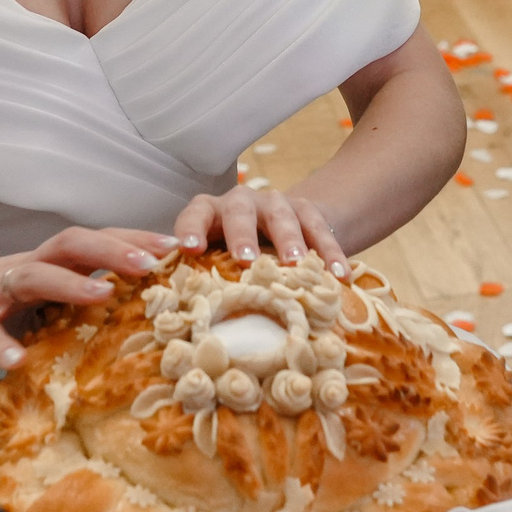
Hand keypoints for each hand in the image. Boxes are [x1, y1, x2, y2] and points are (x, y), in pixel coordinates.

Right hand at [0, 226, 172, 369]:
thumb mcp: (37, 295)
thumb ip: (74, 297)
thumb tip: (136, 314)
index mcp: (47, 262)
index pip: (97, 241)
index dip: (135, 240)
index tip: (178, 247)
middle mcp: (24, 266)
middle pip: (72, 244)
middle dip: (113, 250)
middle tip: (154, 264)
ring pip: (33, 275)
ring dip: (69, 283)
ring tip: (104, 296)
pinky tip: (17, 362)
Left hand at [174, 184, 349, 274]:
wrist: (280, 231)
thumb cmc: (233, 257)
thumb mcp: (214, 261)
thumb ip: (195, 276)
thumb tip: (172, 309)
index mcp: (211, 213)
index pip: (195, 213)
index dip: (190, 228)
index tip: (189, 249)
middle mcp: (242, 202)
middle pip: (239, 211)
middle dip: (242, 234)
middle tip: (246, 260)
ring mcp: (277, 204)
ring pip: (282, 216)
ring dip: (289, 240)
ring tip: (295, 264)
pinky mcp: (308, 211)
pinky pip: (320, 230)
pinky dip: (330, 253)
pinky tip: (340, 276)